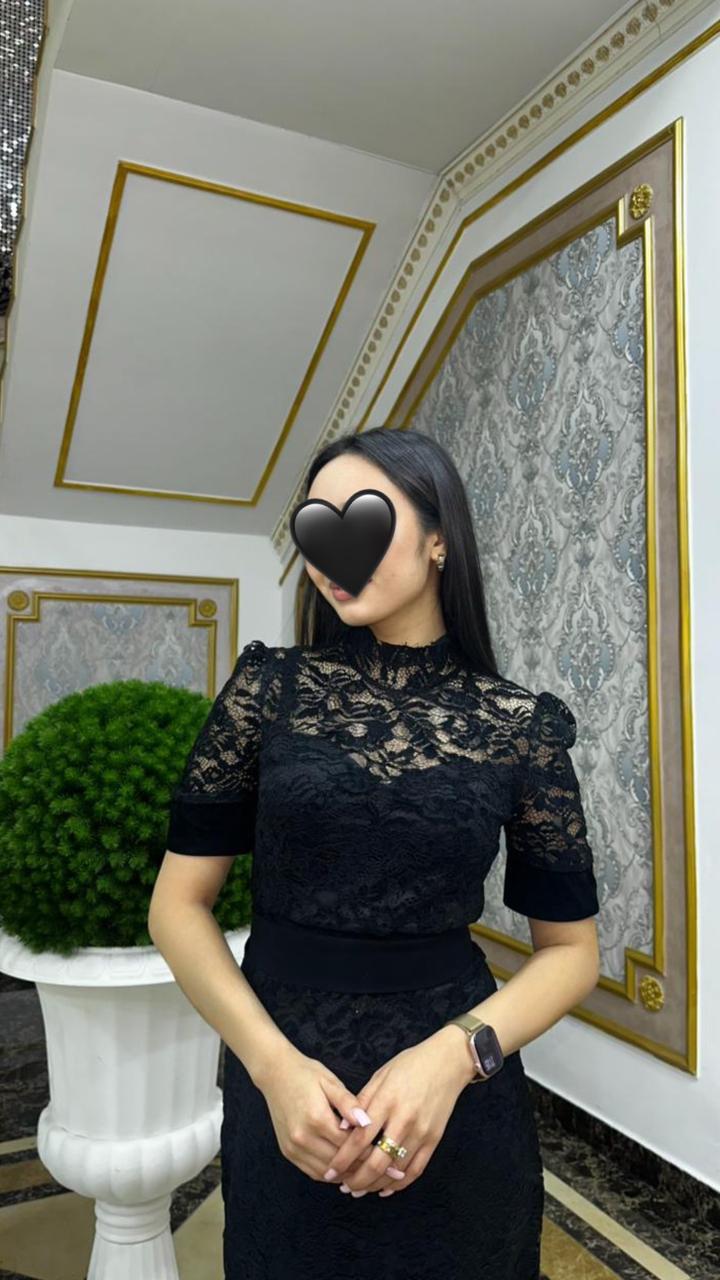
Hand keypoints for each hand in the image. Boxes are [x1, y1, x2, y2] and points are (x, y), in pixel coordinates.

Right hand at [259, 1044, 377, 1182]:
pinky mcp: (288, 1152)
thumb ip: (349, 1103)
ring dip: (347, 1175)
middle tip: (383, 1168)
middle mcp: (303, 1137)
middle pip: (339, 1162)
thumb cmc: (306, 1074)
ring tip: (366, 1171)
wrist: (275, 1074)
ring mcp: (293, 1147)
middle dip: (362, 1167)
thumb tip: (367, 1122)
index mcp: (317, 1118)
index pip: (349, 1145)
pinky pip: (313, 1172)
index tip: (388, 1155)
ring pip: (326, 1173)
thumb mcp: (330, 1082)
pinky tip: (344, 1169)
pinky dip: (330, 1174)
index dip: (370, 1151)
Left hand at [322, 1025, 474, 1196]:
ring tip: (360, 1189)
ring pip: (395, 1170)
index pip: (360, 1138)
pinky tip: (386, 1188)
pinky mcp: (434, 1140)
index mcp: (386, 1101)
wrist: (447, 1063)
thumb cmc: (409, 1065)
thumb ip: (361, 1102)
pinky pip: (416, 1170)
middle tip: (343, 1186)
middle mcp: (404, 1120)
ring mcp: (421, 1132)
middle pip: (377, 1161)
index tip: (329, 1172)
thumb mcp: (380, 1076)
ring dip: (375, 1184)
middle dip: (357, 1179)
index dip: (343, 1159)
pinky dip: (399, 1184)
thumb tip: (341, 1129)